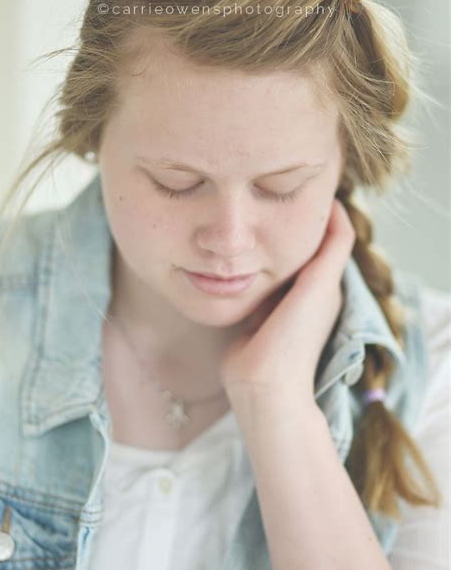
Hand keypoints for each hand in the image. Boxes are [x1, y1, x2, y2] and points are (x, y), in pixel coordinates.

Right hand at [219, 199, 355, 407]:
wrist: (262, 383)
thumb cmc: (295, 337)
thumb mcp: (319, 288)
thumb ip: (330, 250)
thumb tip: (338, 210)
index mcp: (324, 286)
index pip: (327, 241)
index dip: (320, 213)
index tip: (304, 186)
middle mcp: (302, 293)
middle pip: (298, 249)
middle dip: (287, 223)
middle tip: (268, 195)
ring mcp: (277, 303)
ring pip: (272, 263)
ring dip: (264, 243)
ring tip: (248, 216)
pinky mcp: (253, 313)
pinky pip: (251, 280)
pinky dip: (246, 264)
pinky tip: (231, 251)